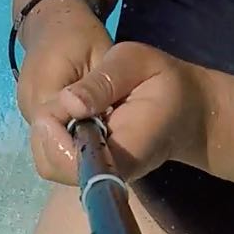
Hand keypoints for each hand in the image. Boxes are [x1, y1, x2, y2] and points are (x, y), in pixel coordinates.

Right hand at [16, 0, 112, 174]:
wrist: (53, 17)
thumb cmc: (81, 33)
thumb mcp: (100, 55)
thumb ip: (99, 89)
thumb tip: (95, 121)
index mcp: (42, 93)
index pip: (57, 140)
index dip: (82, 151)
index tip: (108, 149)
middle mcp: (28, 107)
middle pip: (50, 149)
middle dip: (78, 153)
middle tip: (109, 145)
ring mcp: (27, 110)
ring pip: (49, 144)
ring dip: (75, 145)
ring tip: (102, 135)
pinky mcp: (31, 109)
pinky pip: (50, 134)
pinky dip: (69, 135)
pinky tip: (90, 127)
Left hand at [31, 41, 212, 186]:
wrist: (187, 111)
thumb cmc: (165, 81)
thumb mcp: (137, 62)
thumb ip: (104, 81)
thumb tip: (68, 103)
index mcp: (128, 148)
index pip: (79, 162)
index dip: (57, 137)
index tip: (62, 103)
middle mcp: (111, 170)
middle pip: (54, 166)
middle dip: (46, 130)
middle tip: (63, 97)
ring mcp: (99, 171)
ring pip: (50, 163)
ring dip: (47, 130)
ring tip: (68, 102)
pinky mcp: (92, 167)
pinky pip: (57, 157)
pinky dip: (53, 132)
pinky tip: (71, 113)